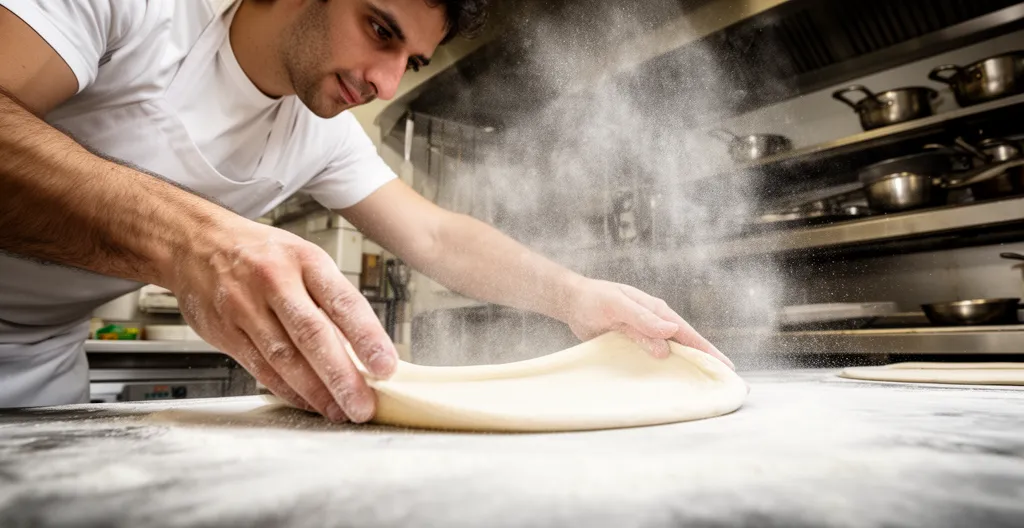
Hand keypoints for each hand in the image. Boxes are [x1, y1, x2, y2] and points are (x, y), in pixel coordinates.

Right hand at [163, 217, 395, 422]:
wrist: (196, 243)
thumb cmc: (262, 254)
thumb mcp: (303, 259)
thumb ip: (330, 301)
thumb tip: (363, 349)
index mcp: (305, 260)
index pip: (343, 302)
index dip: (368, 337)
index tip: (386, 366)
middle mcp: (275, 281)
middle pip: (313, 335)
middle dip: (341, 377)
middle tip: (363, 405)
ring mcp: (245, 307)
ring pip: (284, 358)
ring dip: (316, 392)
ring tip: (339, 411)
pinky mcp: (224, 332)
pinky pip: (261, 368)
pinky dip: (287, 390)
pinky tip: (308, 402)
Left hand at [562, 278, 733, 368]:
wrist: (573, 301)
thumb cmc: (596, 299)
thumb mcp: (619, 306)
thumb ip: (643, 319)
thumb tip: (672, 333)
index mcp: (658, 311)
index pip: (688, 333)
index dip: (707, 350)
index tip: (726, 365)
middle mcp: (656, 323)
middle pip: (685, 344)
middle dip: (705, 360)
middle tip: (726, 379)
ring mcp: (645, 334)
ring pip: (671, 353)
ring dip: (687, 366)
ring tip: (705, 384)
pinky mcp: (633, 344)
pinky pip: (653, 358)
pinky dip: (665, 369)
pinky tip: (671, 381)